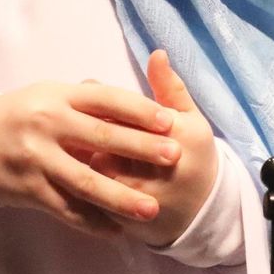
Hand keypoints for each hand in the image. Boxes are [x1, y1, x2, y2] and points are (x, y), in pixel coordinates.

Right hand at [0, 81, 180, 238]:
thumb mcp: (50, 96)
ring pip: (86, 181)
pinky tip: (116, 231)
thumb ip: (87, 101)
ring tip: (151, 208)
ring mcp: (38, 158)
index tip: (168, 121)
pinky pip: (66, 209)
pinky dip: (93, 222)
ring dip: (121, 197)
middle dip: (141, 148)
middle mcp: (49, 124)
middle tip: (175, 157)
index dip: (139, 110)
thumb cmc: (22, 115)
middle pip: (102, 137)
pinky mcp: (29, 189)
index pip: (106, 100)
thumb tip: (132, 104)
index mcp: (58, 96)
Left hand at [89, 49, 218, 246]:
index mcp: (176, 134)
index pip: (127, 111)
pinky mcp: (128, 220)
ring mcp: (142, 196)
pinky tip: (70, 177)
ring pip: (96, 171)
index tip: (90, 97)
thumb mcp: (189, 118)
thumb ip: (169, 87)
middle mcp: (160, 166)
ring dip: (78, 160)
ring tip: (74, 151)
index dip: (103, 105)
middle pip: (107, 141)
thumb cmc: (193, 155)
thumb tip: (157, 53)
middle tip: (77, 127)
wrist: (202, 210)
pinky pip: (94, 202)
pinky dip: (78, 189)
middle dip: (87, 133)